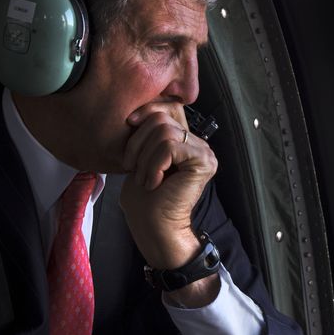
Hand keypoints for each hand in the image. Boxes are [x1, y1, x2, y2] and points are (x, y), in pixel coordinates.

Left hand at [119, 103, 217, 271]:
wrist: (155, 227)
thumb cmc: (144, 199)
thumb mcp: (140, 157)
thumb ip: (147, 134)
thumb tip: (137, 112)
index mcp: (185, 140)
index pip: (170, 106)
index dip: (147, 109)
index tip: (129, 124)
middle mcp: (198, 143)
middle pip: (162, 117)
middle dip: (139, 141)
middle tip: (134, 168)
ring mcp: (204, 152)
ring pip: (164, 132)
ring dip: (145, 157)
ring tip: (146, 178)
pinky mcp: (203, 162)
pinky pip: (170, 146)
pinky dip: (154, 164)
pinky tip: (154, 182)